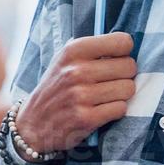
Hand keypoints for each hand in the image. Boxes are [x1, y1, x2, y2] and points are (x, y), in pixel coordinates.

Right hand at [15, 32, 136, 156]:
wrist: (34, 122)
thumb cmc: (57, 87)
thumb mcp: (65, 59)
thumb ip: (93, 49)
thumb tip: (128, 44)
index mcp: (73, 50)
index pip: (122, 41)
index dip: (124, 51)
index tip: (116, 58)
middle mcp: (77, 71)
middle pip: (129, 67)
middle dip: (125, 75)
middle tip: (111, 80)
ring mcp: (81, 96)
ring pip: (128, 89)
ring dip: (121, 94)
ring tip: (105, 96)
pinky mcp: (86, 118)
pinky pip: (120, 109)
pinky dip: (115, 110)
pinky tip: (101, 109)